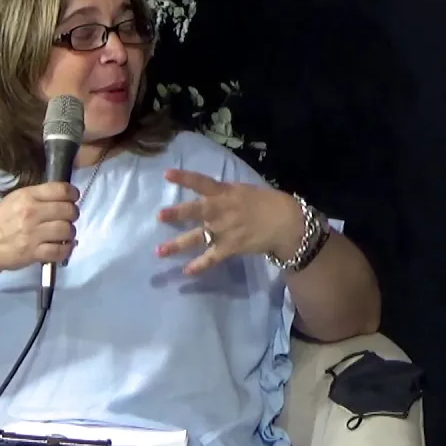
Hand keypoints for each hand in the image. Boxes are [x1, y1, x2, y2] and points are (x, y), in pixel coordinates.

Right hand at [0, 182, 79, 270]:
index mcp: (27, 196)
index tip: (73, 199)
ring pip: (67, 230)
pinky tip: (63, 247)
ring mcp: (33, 234)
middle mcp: (31, 213)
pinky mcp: (33, 253)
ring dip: (70, 233)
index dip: (73, 194)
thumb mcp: (13, 200)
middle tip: (68, 218)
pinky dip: (66, 250)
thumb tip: (62, 197)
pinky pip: (61, 251)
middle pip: (68, 210)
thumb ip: (37, 196)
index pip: (62, 190)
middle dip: (72, 214)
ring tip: (64, 234)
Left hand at [156, 169, 304, 275]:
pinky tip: (186, 271)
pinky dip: (199, 266)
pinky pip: (211, 258)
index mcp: (225, 193)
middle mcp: (221, 211)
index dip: (184, 178)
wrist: (287, 223)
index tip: (166, 174)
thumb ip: (224, 193)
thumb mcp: (244, 190)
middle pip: (195, 211)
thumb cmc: (266, 203)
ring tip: (159, 251)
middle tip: (159, 215)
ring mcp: (224, 231)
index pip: (202, 182)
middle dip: (177, 213)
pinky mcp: (230, 248)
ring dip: (177, 245)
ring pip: (196, 238)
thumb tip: (208, 192)